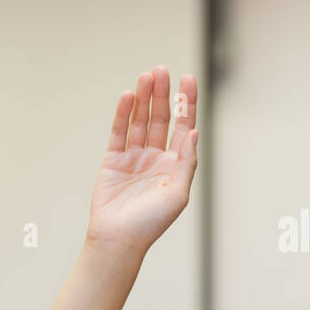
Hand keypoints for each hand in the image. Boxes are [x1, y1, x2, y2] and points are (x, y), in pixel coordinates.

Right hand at [85, 66, 198, 257]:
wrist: (118, 239)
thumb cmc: (151, 222)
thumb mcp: (178, 193)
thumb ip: (187, 162)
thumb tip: (195, 132)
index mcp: (175, 165)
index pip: (183, 127)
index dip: (186, 103)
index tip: (188, 80)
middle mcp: (156, 158)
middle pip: (162, 118)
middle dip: (163, 94)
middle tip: (161, 70)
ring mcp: (134, 157)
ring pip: (141, 121)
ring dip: (144, 98)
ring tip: (146, 76)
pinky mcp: (113, 160)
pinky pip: (119, 132)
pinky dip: (123, 113)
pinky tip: (129, 96)